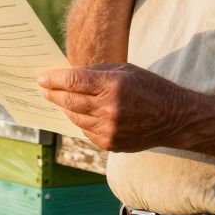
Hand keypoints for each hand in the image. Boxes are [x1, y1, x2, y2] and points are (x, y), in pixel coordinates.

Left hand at [38, 63, 192, 151]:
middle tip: (42, 89)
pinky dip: (80, 121)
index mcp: (113, 85)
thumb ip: (96, 72)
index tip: (40, 77)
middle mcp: (109, 108)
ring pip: (75, 117)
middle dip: (52, 94)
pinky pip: (85, 130)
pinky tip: (81, 113)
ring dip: (65, 108)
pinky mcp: (110, 144)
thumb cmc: (149, 88)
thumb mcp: (125, 70)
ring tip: (59, 100)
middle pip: (69, 101)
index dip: (53, 79)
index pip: (73, 81)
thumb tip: (68, 76)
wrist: (174, 118)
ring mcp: (109, 129)